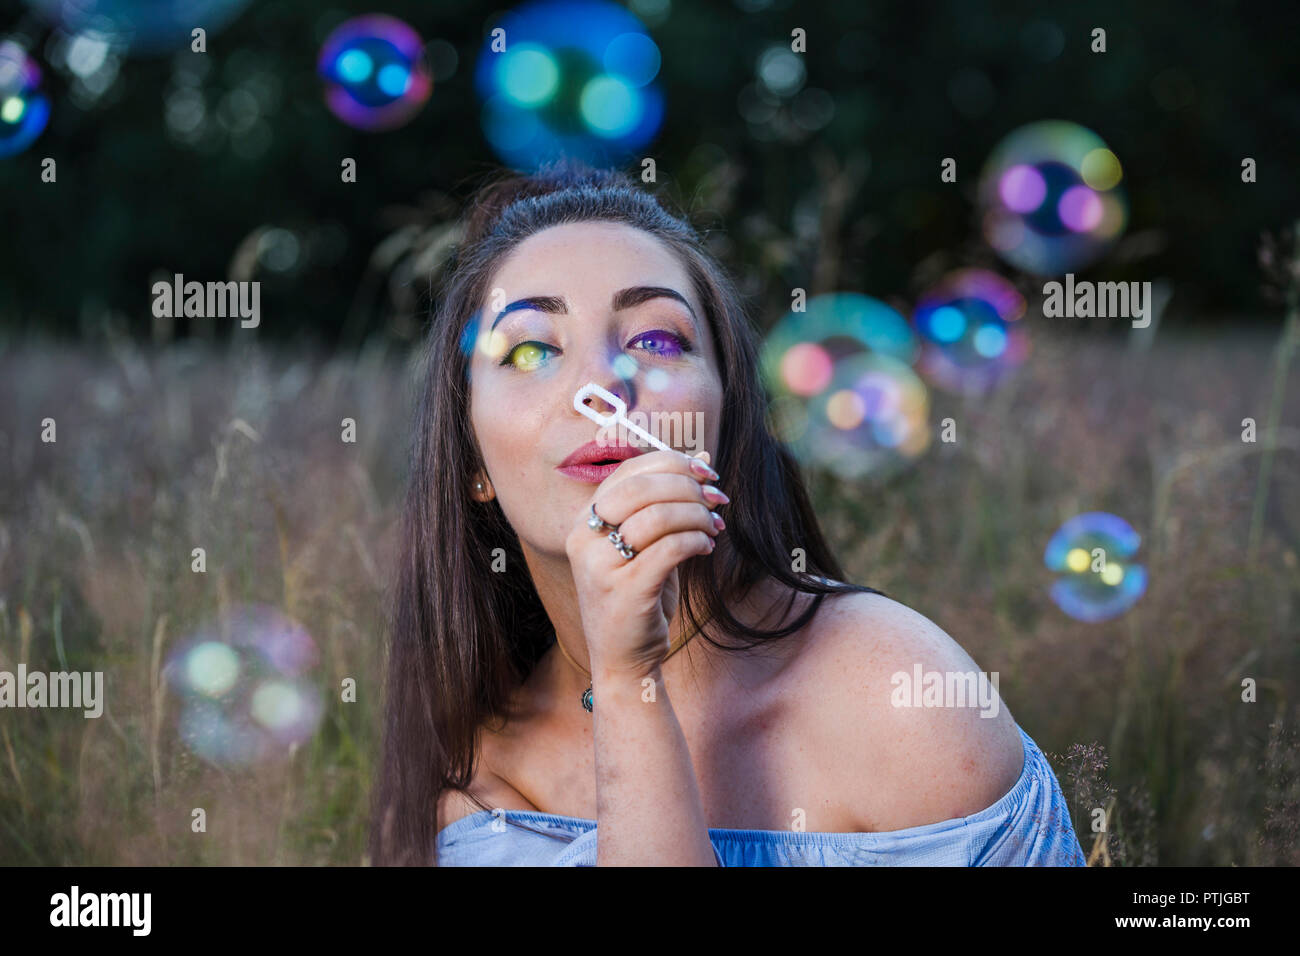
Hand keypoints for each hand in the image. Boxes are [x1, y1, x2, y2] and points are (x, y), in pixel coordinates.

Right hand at [564, 449, 728, 678]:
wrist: (624, 661)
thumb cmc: (638, 598)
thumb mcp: (645, 545)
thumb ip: (663, 503)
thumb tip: (700, 458)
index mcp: (583, 521)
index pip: (628, 471)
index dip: (672, 463)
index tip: (706, 472)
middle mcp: (583, 539)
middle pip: (642, 487)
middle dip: (688, 487)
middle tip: (717, 498)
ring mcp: (600, 566)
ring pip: (658, 515)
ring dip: (697, 515)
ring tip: (713, 528)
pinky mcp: (624, 590)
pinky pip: (670, 548)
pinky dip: (696, 541)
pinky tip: (707, 547)